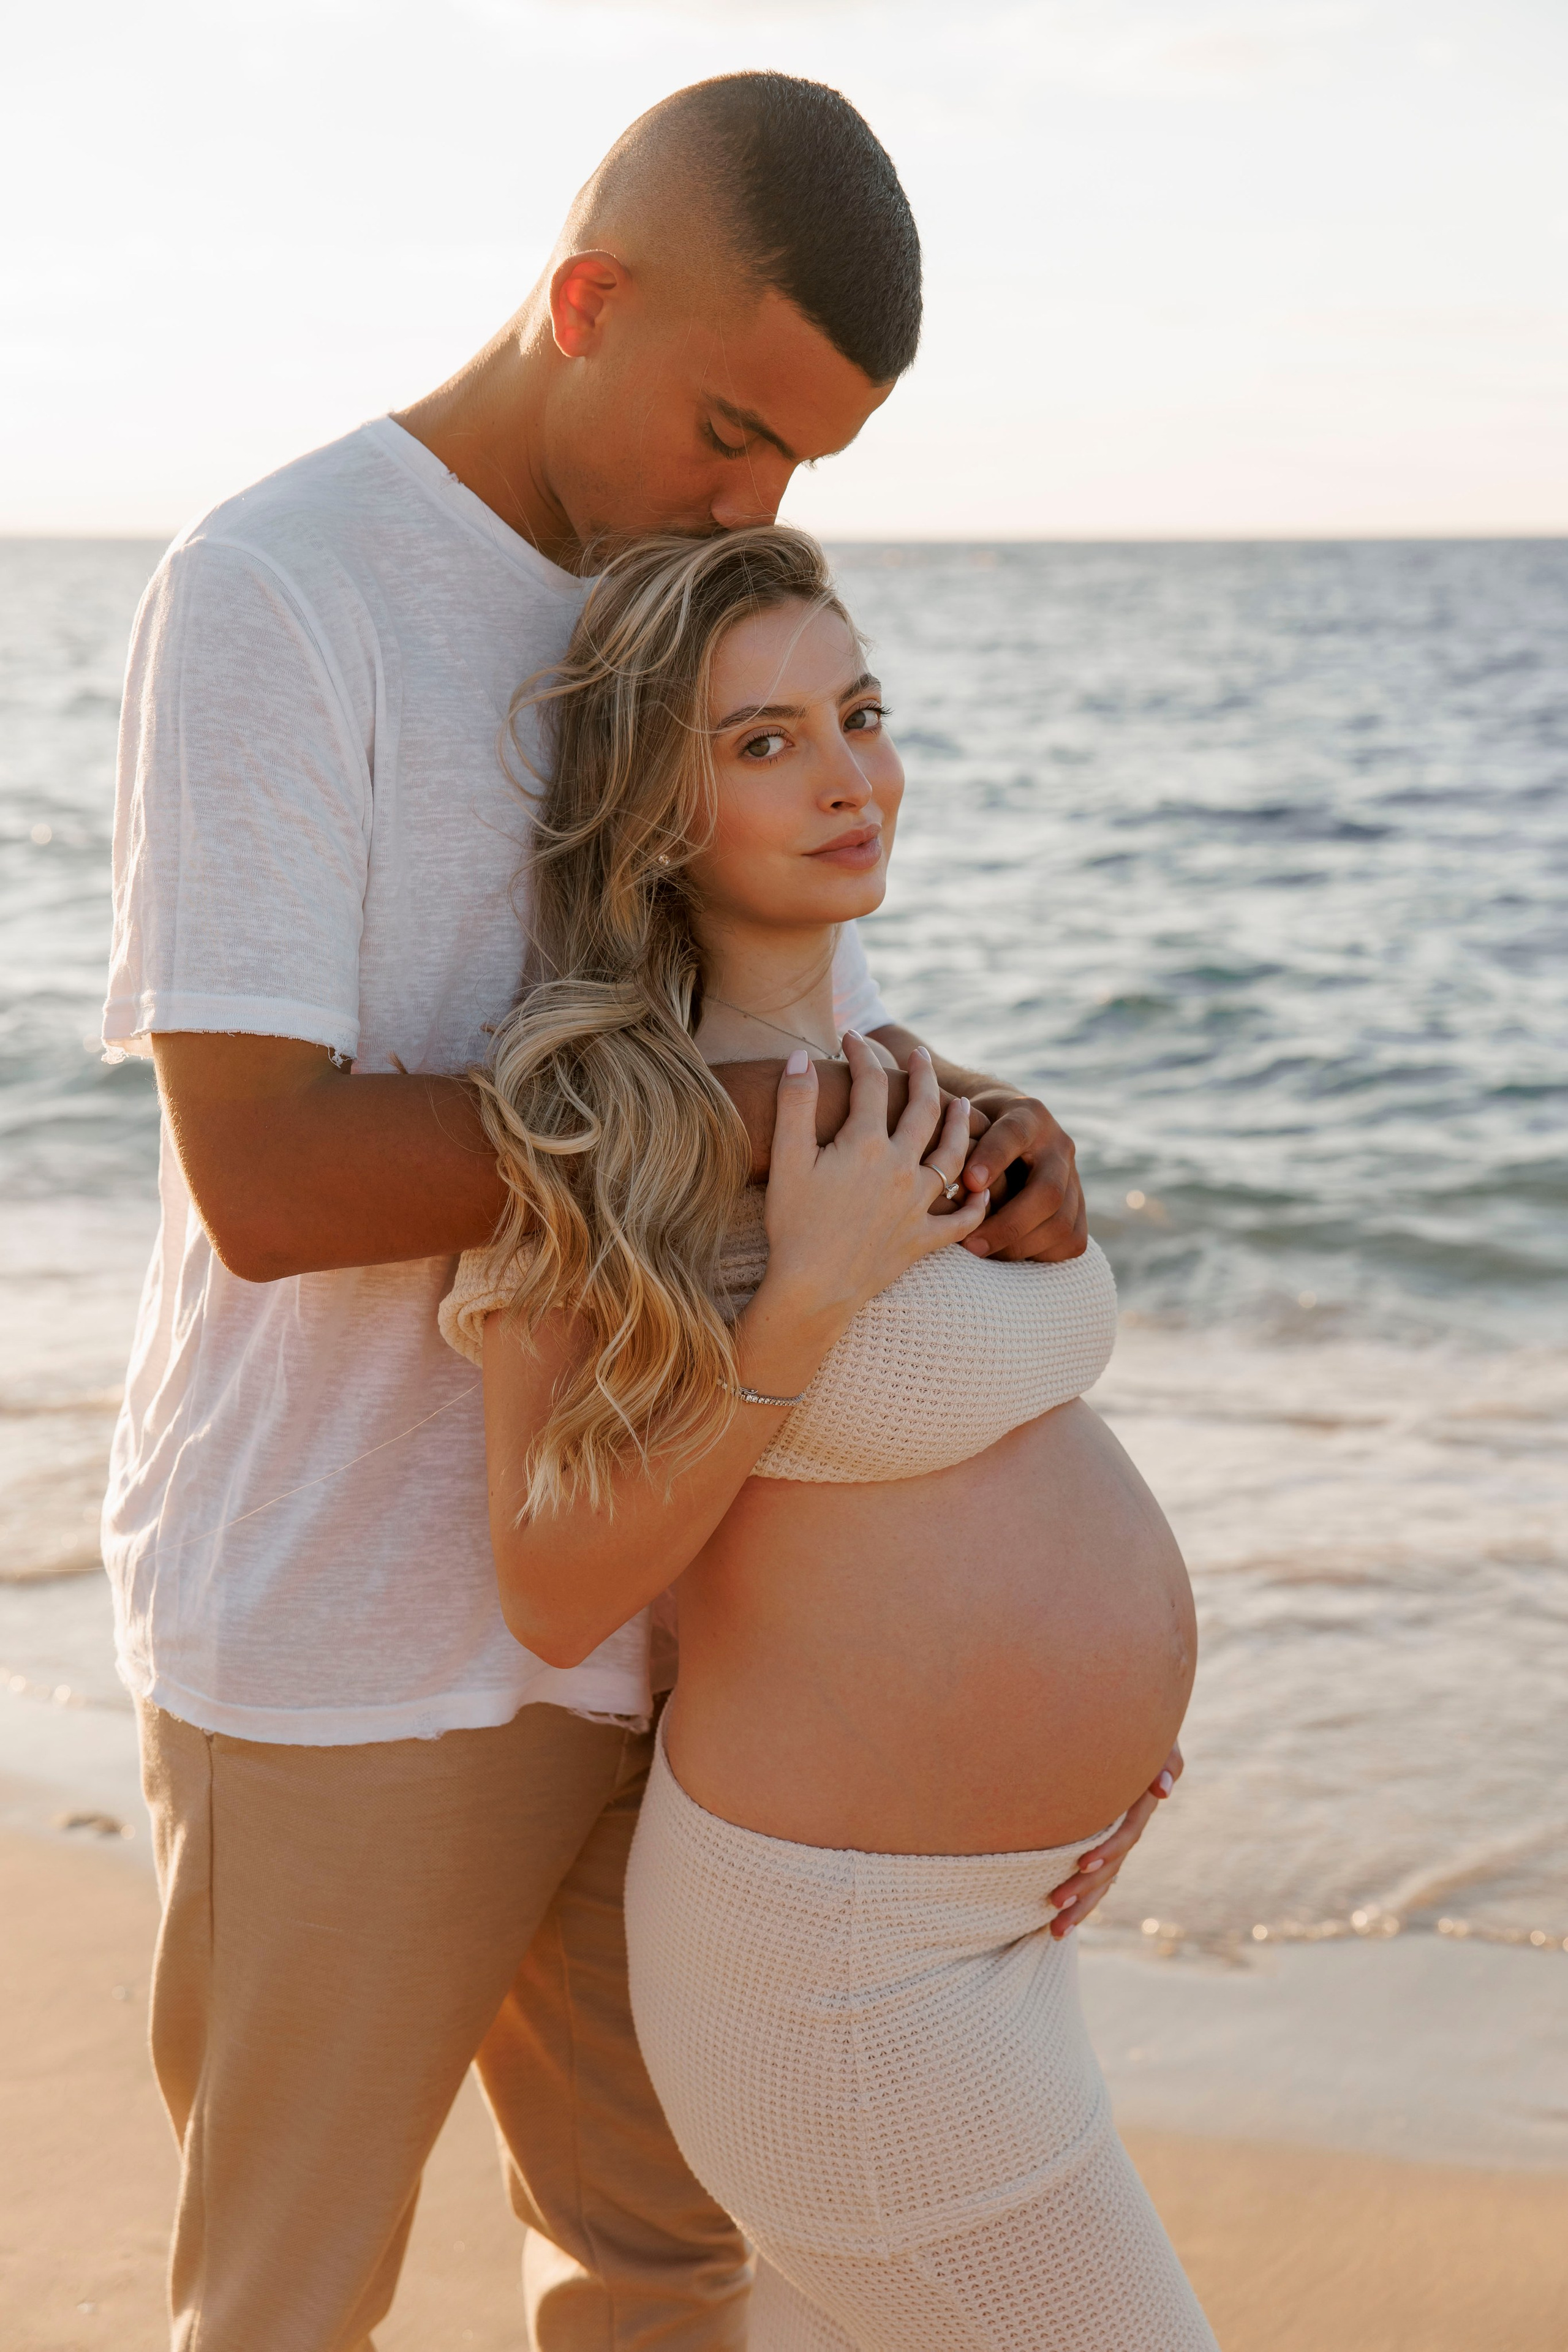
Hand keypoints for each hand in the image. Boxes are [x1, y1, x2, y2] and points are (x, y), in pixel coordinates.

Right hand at [740, 1037, 988, 1392]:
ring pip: (952, 1157)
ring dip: (959, 1126)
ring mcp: (917, 1206)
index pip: (871, 1084)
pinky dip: (977, 1203)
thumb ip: (794, 1103)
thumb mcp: (786, 1159)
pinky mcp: (922, 1240)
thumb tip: (802, 1056)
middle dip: (923, 1077)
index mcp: (865, 1145)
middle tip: (920, 1057)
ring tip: (963, 1106)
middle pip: (923, 1111)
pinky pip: (961, 1219)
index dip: (862, 1055)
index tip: (854, 1038)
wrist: (812, 1289)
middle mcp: (900, 1169)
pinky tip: (984, 1190)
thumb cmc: (792, 1224)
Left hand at [959, 1093, 1086, 1262]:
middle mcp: (1058, 1145)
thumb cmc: (972, 1130)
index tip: (969, 1182)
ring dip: (1019, 1245)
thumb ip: (954, 1138)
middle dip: (1008, 1223)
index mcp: (1028, 1116)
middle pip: (1047, 1190)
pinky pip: (1071, 1240)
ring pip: (1061, 1222)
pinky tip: (1006, 1254)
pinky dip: (1039, 1254)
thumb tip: (946, 1176)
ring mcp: (1073, 1177)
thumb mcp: (962, 1122)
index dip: (994, 1158)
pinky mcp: (1079, 1206)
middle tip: (969, 1243)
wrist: (1009, 1133)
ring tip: (981, 1252)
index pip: (1014, 1134)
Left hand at [1044, 1744, 1183, 1938]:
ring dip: (1080, 1905)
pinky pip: (1094, 1875)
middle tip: (1054, 1907)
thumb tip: (1162, 1791)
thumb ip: (1165, 1760)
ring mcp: (1115, 1837)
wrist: (1125, 1728)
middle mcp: (1128, 1827)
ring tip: (1053, 1931)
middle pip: (1111, 1868)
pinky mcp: (1100, 1839)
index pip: (1126, 1835)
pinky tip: (1052, 1917)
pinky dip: (1079, 1896)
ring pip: (1102, 1880)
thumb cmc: (1138, 1727)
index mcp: (1139, 1805)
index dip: (1107, 1850)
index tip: (1081, 1864)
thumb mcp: (1158, 1741)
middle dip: (1085, 1891)